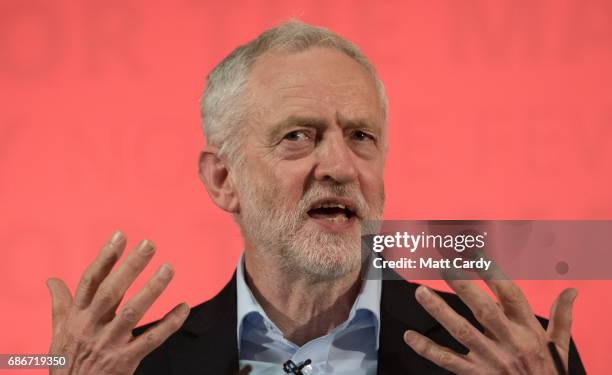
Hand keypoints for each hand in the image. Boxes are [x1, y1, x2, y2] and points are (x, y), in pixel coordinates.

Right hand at [46, 231, 188, 374]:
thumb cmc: (67, 362)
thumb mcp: (58, 333)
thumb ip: (60, 304)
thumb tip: (51, 280)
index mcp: (76, 317)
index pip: (90, 281)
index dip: (105, 257)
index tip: (120, 235)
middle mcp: (91, 327)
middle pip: (111, 292)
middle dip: (130, 266)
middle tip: (149, 244)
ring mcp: (109, 344)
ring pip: (133, 313)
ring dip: (152, 289)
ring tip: (169, 268)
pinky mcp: (125, 361)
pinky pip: (151, 340)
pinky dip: (169, 324)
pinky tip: (183, 308)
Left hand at [403, 272, 576, 373]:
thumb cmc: (547, 372)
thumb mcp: (558, 345)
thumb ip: (562, 316)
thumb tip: (572, 289)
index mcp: (528, 330)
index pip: (510, 295)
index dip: (493, 273)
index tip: (475, 254)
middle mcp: (508, 342)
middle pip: (483, 310)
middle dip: (463, 285)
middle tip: (443, 265)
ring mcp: (489, 360)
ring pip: (462, 332)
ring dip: (440, 311)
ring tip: (421, 292)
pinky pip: (448, 361)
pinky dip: (427, 349)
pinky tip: (409, 336)